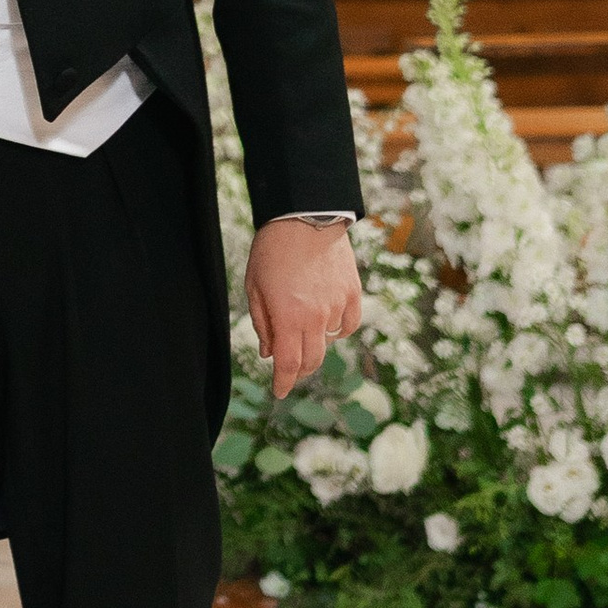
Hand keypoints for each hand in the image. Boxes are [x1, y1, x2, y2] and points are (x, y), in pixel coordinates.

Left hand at [246, 219, 363, 400]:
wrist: (304, 216)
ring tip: (303, 333)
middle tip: (289, 370)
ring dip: (315, 345)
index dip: (284, 383)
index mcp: (287, 317)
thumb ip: (263, 323)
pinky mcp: (352, 292)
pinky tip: (328, 325)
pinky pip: (348, 324)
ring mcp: (336, 305)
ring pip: (329, 342)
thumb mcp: (254, 287)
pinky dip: (338, 330)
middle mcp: (315, 316)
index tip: (279, 391)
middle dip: (299, 371)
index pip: (289, 364)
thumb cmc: (271, 250)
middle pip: (311, 360)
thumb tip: (268, 352)